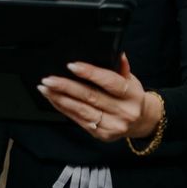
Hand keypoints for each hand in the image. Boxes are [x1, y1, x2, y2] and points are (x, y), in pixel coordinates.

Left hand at [36, 53, 162, 141]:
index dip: (90, 73)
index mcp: (132, 95)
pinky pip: (78, 120)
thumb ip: (121, 68)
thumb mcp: (131, 80)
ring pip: (81, 110)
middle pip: (91, 97)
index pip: (110, 82)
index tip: (72, 66)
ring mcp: (112, 125)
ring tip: (45, 88)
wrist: (140, 122)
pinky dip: (64, 108)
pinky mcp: (102, 134)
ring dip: (60, 98)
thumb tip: (116, 53)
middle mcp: (123, 112)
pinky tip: (53, 99)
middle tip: (49, 79)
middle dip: (66, 87)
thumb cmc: (131, 96)